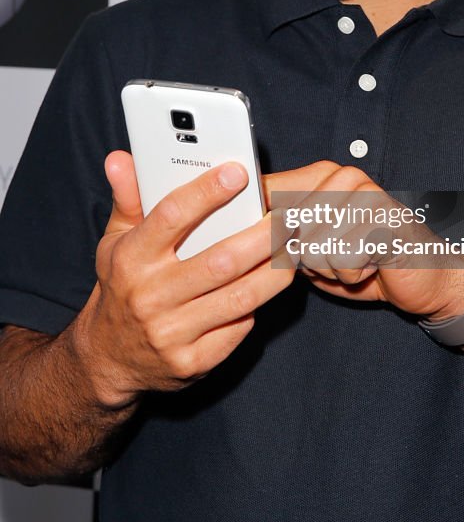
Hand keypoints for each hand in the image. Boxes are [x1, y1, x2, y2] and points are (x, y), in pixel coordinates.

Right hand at [73, 151, 294, 407]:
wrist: (109, 359)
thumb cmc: (123, 286)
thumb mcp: (115, 241)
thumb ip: (127, 198)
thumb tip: (120, 158)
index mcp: (131, 259)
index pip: (172, 217)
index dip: (207, 192)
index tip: (239, 172)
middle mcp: (150, 296)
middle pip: (221, 261)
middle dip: (263, 236)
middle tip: (291, 216)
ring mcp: (172, 333)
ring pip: (240, 298)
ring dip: (275, 272)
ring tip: (295, 247)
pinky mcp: (193, 362)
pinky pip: (238, 328)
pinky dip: (258, 306)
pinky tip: (271, 286)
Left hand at [263, 161, 463, 322]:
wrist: (425, 276)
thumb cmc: (363, 260)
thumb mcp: (312, 244)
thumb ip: (281, 232)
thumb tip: (237, 230)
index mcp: (323, 175)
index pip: (268, 190)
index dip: (255, 225)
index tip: (264, 238)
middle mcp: (344, 177)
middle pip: (287, 229)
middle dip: (306, 258)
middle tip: (338, 254)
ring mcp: (366, 194)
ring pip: (313, 247)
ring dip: (331, 268)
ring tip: (357, 259)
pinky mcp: (384, 218)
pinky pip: (342, 259)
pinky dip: (352, 275)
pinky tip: (372, 264)